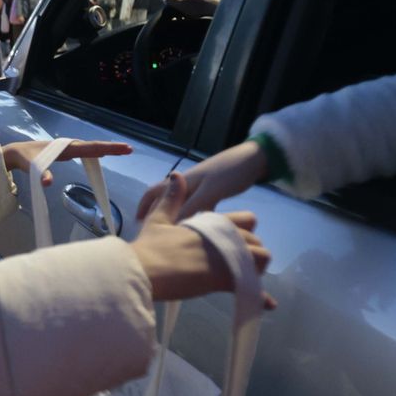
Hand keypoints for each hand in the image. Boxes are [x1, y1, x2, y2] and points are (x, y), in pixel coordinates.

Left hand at [2, 139, 132, 187]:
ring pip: (90, 148)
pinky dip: (95, 152)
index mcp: (65, 148)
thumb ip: (41, 174)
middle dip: (111, 147)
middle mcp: (69, 146)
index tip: (123, 148)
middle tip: (129, 149)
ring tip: (122, 151)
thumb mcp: (31, 167)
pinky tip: (101, 156)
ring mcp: (68, 149)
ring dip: (105, 149)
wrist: (17, 152)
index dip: (107, 148)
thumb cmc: (25, 159)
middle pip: (94, 146)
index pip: (90, 148)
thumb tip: (48, 183)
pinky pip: (84, 152)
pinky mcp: (66, 153)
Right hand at [132, 173, 275, 308]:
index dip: (245, 231)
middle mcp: (222, 237)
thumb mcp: (158, 218)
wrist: (141, 271)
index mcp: (210, 222)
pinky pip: (251, 287)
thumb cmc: (147, 247)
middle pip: (255, 241)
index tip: (235, 243)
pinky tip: (268, 304)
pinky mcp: (223, 279)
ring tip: (244, 281)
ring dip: (256, 270)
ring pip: (260, 260)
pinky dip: (260, 297)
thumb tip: (175, 175)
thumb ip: (171, 199)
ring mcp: (225, 257)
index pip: (245, 220)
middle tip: (237, 267)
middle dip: (251, 254)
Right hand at [135, 140, 269, 221]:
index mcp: (184, 181)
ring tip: (173, 236)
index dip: (144, 207)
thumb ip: (192, 208)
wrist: (256, 160)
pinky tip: (197, 230)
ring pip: (182, 205)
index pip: (155, 192)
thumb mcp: (211, 191)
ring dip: (175, 217)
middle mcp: (189, 184)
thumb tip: (173, 227)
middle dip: (157, 214)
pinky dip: (193, 218)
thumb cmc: (231, 172)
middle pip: (166, 199)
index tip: (138, 224)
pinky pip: (197, 208)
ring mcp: (201, 188)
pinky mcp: (213, 192)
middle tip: (154, 233)